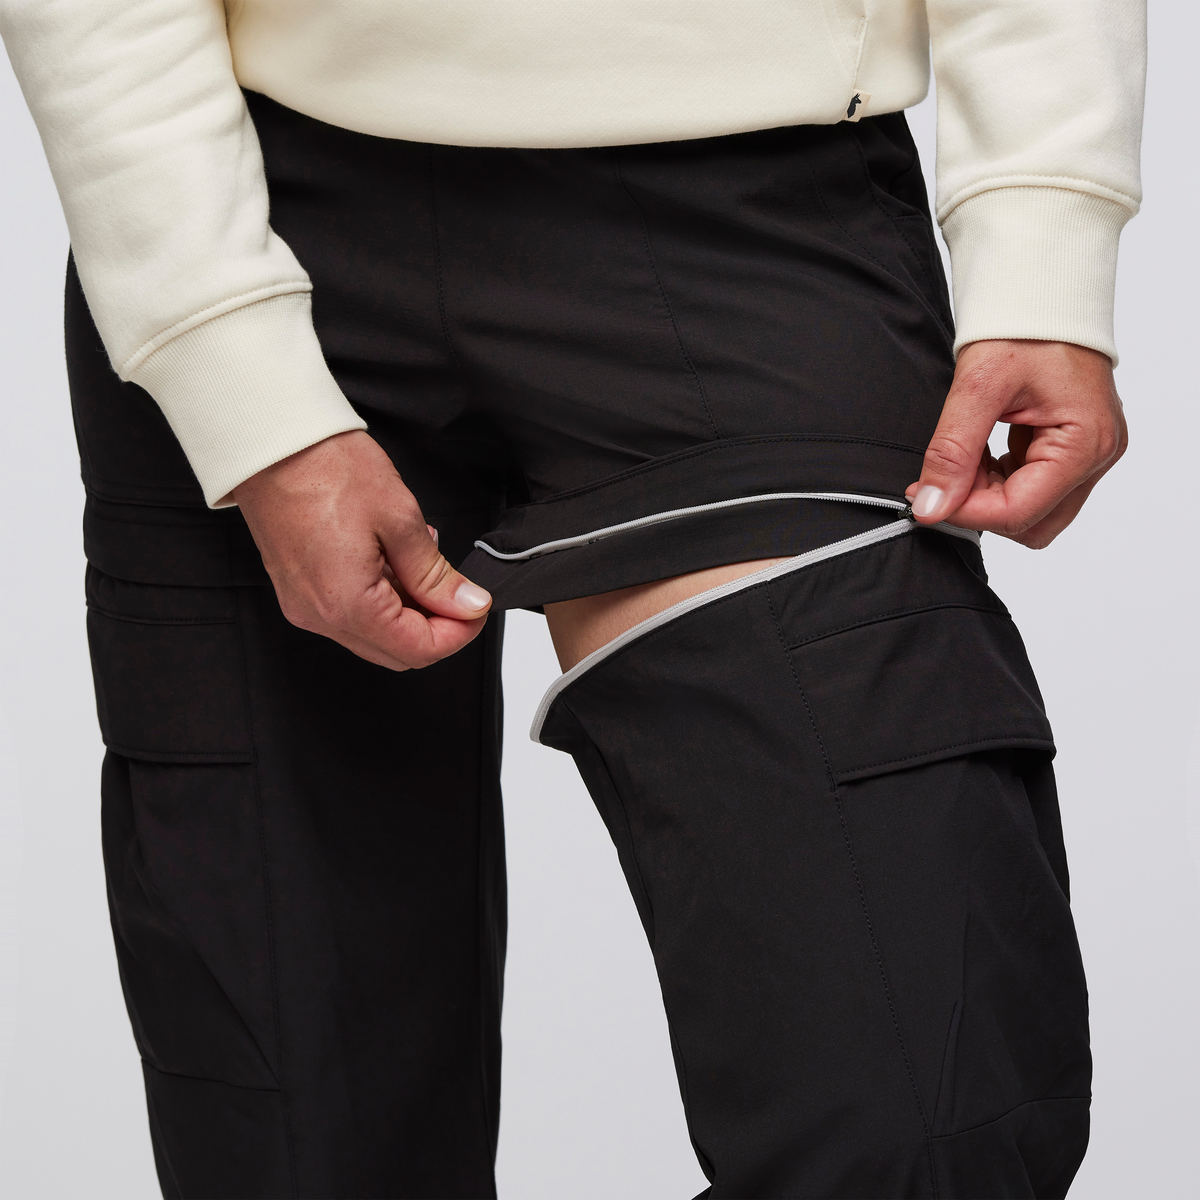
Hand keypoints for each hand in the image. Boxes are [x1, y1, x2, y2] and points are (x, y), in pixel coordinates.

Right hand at [233, 430, 491, 669]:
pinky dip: (380, 598)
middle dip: (436, 626)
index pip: (419, 650)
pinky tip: (391, 558)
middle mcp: (320, 616)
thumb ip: (435, 573)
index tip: (476, 606)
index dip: (459, 632)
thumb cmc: (325, 468)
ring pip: (374, 636)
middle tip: (457, 588)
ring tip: (419, 559)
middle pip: (396, 652)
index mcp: (347, 604)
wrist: (270, 443)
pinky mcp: (298, 591)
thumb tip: (467, 604)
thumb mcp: (398, 518)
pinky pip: (350, 614)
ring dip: (408, 610)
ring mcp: (305, 606)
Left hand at [906, 340, 1127, 547]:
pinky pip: (1034, 488)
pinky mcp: (1075, 448)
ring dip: (990, 495)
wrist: (1043, 290)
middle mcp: (1098, 455)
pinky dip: (999, 480)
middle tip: (943, 476)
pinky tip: (978, 452)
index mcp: (1086, 442)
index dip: (965, 511)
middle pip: (1032, 524)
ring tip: (963, 456)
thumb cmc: (1024, 325)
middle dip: (982, 508)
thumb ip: (952, 451)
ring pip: (1033, 513)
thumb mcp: (978, 386)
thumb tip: (932, 506)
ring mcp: (1091, 454)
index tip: (925, 497)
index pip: (1020, 513)